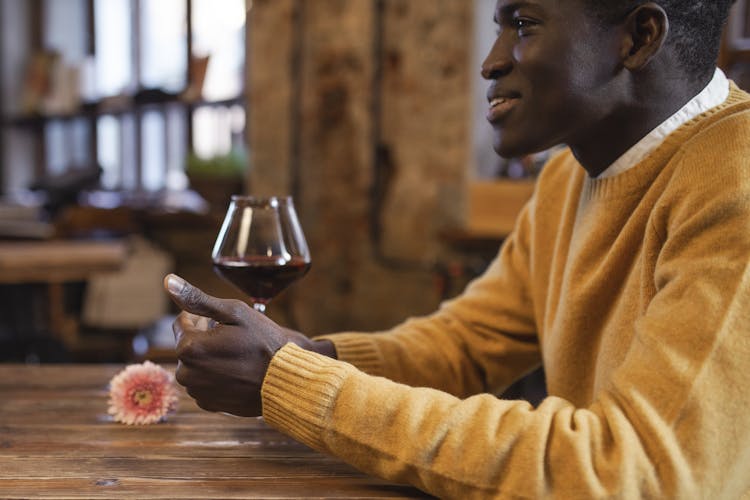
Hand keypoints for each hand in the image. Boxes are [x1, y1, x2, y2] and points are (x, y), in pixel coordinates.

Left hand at [163, 273, 332, 416]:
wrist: (285, 381)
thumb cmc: (263, 343)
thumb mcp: (234, 313)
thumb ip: (197, 299)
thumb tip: (168, 281)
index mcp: (189, 347)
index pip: (182, 323)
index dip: (202, 318)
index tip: (224, 322)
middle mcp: (186, 373)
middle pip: (188, 346)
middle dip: (205, 339)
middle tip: (234, 339)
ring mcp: (197, 392)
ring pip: (196, 365)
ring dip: (210, 359)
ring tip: (238, 357)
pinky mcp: (208, 405)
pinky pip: (204, 384)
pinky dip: (216, 377)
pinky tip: (237, 374)